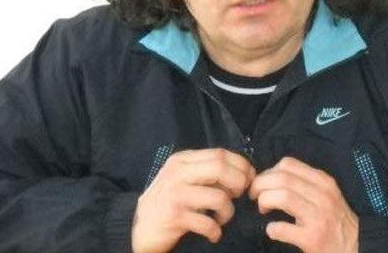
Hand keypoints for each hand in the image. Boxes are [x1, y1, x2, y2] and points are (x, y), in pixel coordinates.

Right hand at [131, 148, 255, 252]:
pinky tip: (213, 233)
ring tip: (222, 218)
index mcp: (182, 160)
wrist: (138, 228)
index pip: (219, 153)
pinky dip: (216, 230)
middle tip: (239, 196)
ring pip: (219, 196)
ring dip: (228, 211)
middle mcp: (177, 172)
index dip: (241, 165)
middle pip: (220, 168)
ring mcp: (175, 193)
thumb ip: (206, 172)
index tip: (249, 177)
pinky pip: (208, 222)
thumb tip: (241, 173)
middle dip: (239, 182)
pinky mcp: (174, 216)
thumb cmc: (167, 202)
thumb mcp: (183, 179)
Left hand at [249, 156, 358, 252]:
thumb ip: (304, 182)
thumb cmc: (335, 219)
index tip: (262, 182)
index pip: (288, 164)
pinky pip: (283, 228)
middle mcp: (322, 195)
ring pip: (282, 197)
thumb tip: (271, 176)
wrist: (357, 246)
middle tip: (254, 196)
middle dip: (260, 185)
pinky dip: (271, 228)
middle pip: (282, 178)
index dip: (268, 171)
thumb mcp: (326, 193)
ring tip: (262, 209)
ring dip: (264, 201)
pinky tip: (272, 230)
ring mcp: (318, 217)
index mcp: (323, 181)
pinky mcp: (313, 238)